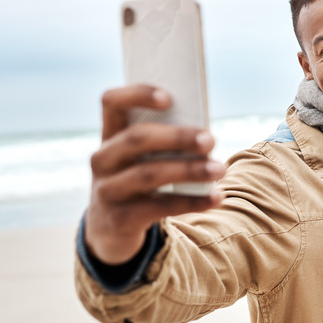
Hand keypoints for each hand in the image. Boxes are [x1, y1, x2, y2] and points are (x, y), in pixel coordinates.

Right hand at [85, 84, 225, 264]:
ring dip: (189, 170)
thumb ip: (164, 141)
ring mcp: (107, 190)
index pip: (112, 102)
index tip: (169, 98)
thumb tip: (205, 136)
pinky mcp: (120, 218)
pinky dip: (192, 201)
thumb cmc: (139, 178)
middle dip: (177, 137)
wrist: (111, 228)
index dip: (137, 95)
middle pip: (136, 139)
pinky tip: (216, 197)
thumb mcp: (142, 157)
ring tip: (220, 169)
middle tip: (210, 140)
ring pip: (148, 174)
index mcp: (110, 134)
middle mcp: (103, 159)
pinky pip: (159, 207)